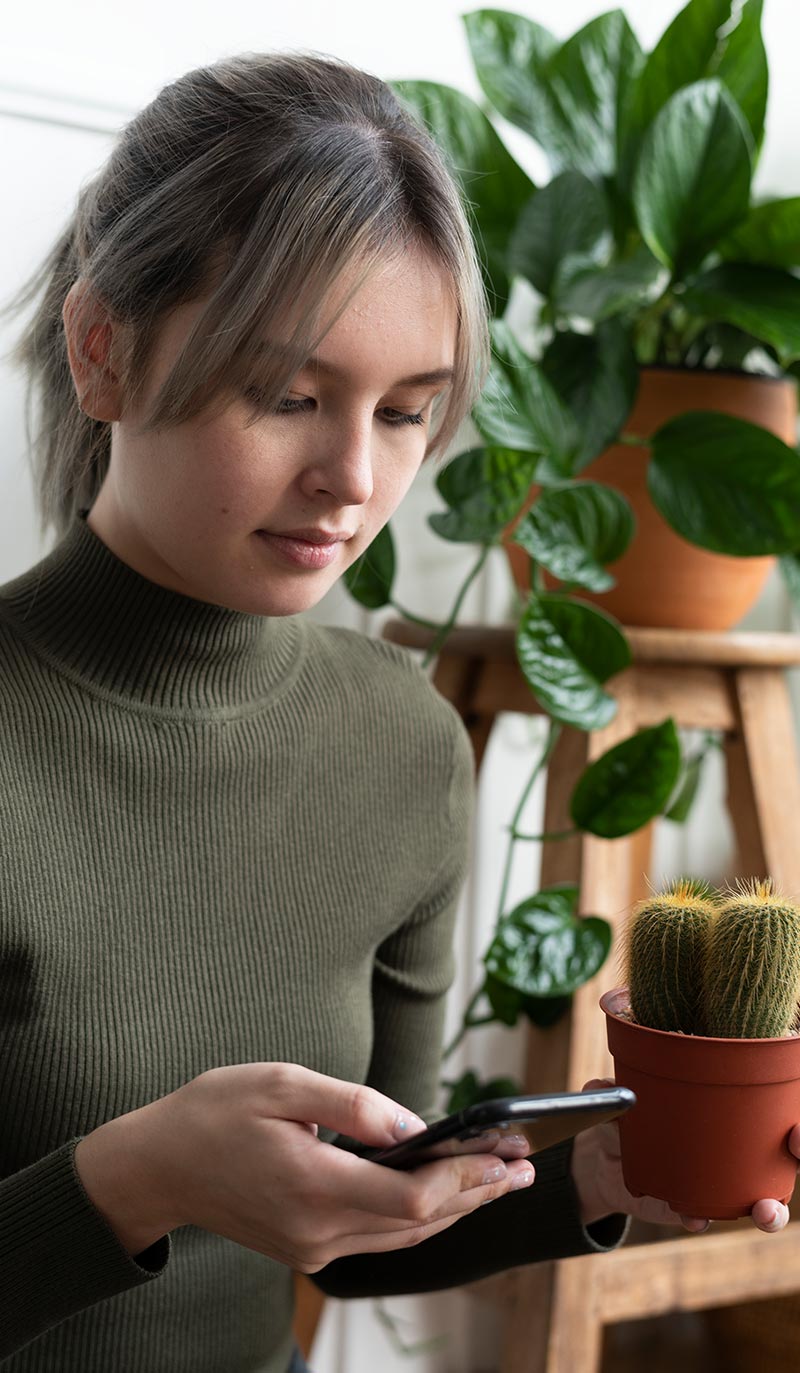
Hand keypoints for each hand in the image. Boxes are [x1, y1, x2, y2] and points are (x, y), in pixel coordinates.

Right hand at [74, 1063, 536, 1269]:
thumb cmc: (215, 1112)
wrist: (158, 1166)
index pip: (412, 1199)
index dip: (465, 1177)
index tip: (505, 1152)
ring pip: (404, 1238)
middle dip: (478, 1193)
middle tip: (525, 1168)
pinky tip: (444, 1195)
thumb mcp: (281, 1083)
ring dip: (457, 1208)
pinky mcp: (307, 1248)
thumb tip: (415, 1125)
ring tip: (501, 1180)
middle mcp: (318, 1231)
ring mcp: (313, 1247)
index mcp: (312, 1186)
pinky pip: (379, 1238)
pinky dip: (420, 1217)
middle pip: (420, 1224)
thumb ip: (353, 1105)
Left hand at [571, 1078, 799, 1235]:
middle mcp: (733, 1153)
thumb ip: (613, 1092)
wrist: (606, 1160)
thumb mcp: (624, 1101)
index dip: (795, 1129)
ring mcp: (720, 1185)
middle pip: (782, 1163)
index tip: (797, 1133)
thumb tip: (599, 1088)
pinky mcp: (695, 1208)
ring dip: (770, 1211)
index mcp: (727, 1116)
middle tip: (794, 1159)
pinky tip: (693, 1218)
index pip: (776, 1119)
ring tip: (762, 1211)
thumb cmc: (630, 1116)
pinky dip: (700, 1219)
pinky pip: (707, 1218)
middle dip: (796, 1166)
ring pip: (761, 1202)